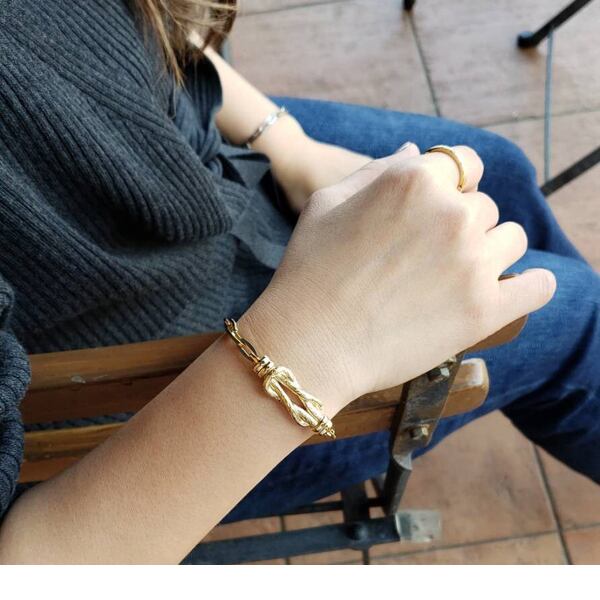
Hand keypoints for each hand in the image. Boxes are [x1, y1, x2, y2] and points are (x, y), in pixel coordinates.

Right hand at [241, 143, 555, 412]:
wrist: (308, 345)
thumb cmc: (308, 273)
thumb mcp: (326, 204)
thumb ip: (376, 171)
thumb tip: (416, 152)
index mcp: (414, 181)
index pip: (464, 164)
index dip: (452, 186)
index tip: (439, 209)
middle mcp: (451, 213)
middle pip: (483, 207)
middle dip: (460, 226)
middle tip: (426, 258)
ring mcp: (473, 262)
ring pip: (510, 241)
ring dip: (489, 253)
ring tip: (455, 278)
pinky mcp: (485, 310)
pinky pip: (538, 286)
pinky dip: (530, 286)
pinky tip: (509, 291)